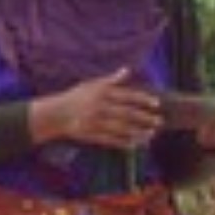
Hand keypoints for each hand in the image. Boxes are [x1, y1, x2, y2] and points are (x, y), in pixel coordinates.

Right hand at [35, 67, 162, 150]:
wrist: (56, 115)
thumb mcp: (92, 84)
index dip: (143, 100)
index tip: (156, 103)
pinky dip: (123, 143)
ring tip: (151, 134)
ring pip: (121, 128)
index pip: (127, 96)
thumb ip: (111, 79)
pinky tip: (135, 144)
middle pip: (126, 113)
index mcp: (101, 93)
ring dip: (138, 132)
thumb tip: (127, 70)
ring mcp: (95, 122)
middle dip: (144, 118)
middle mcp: (100, 107)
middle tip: (158, 121)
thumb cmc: (76, 97)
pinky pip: (110, 140)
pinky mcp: (91, 135)